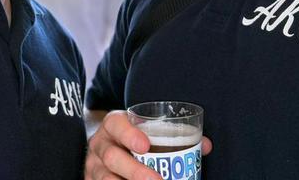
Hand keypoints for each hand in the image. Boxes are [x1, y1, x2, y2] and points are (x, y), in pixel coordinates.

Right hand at [84, 110, 211, 178]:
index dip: (129, 134)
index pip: (116, 124)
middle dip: (135, 171)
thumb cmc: (131, 138)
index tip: (146, 145)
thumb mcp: (144, 131)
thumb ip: (171, 135)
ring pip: (106, 178)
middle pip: (112, 157)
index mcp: (112, 125)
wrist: (105, 147)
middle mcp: (99, 145)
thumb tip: (205, 145)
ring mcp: (93, 167)